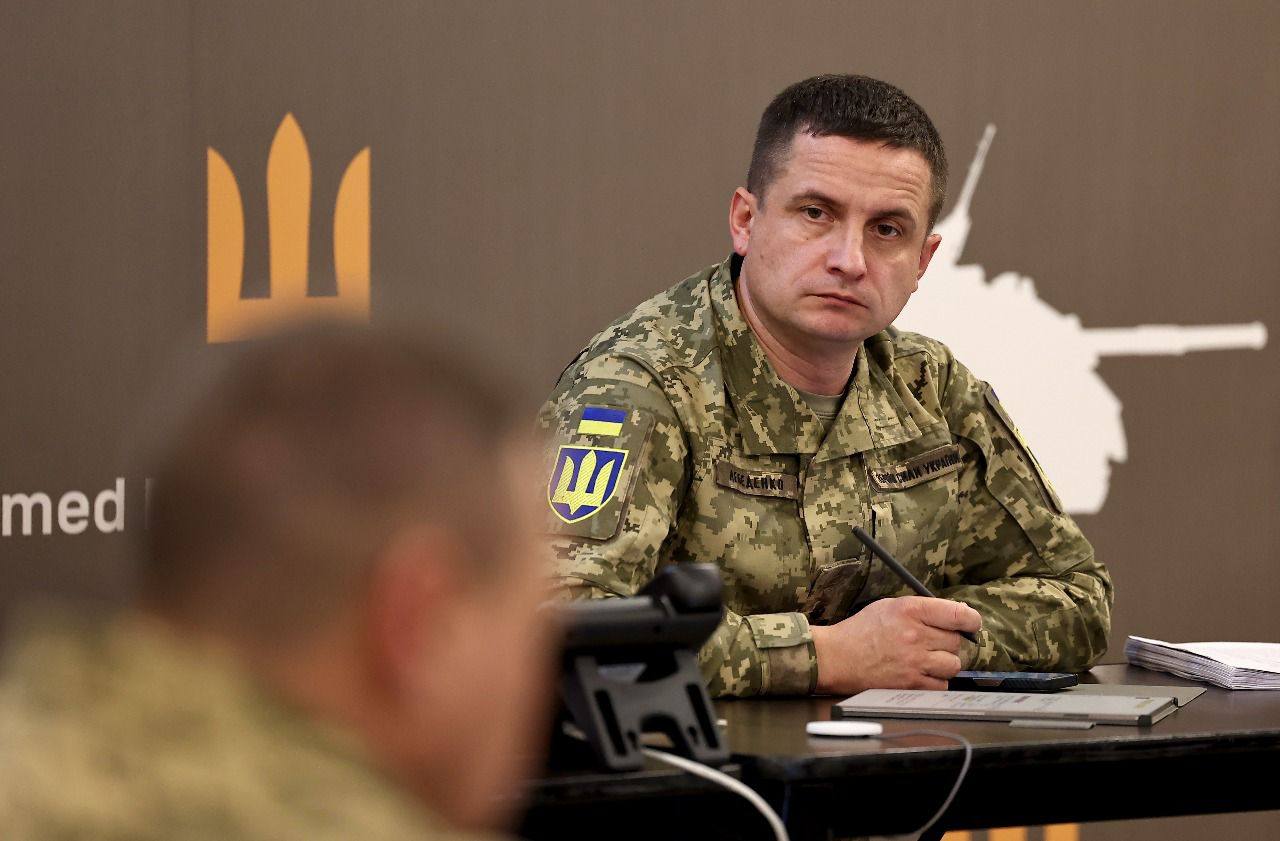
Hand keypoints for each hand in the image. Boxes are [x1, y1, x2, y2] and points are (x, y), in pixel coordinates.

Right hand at [810, 597, 981, 693]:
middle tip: (933, 643)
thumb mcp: (889, 606)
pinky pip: (941, 685)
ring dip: (944, 663)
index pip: (958, 614)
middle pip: (957, 641)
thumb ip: (921, 609)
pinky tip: (920, 674)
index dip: (971, 620)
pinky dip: (935, 681)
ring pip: (953, 665)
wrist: (837, 657)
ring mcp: (914, 662)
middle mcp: (915, 635)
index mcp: (910, 610)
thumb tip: (956, 615)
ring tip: (926, 659)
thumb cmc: (862, 630)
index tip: (971, 624)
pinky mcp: (911, 684)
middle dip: (948, 642)